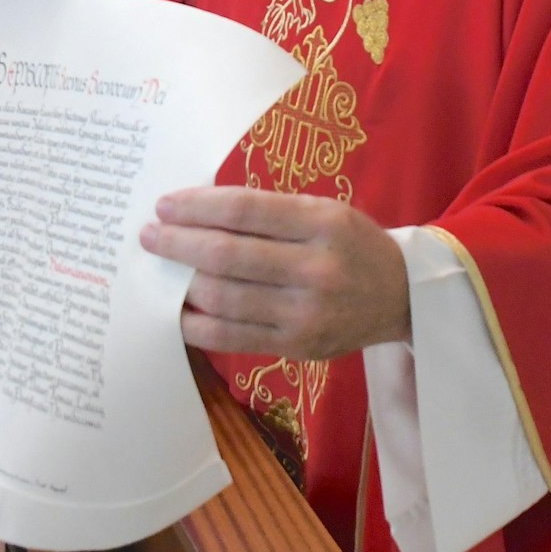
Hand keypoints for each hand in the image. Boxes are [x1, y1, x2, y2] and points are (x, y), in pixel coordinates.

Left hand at [140, 187, 411, 360]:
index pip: (244, 212)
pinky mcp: (298, 346)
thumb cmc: (352, 244)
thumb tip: (198, 211)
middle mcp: (316, 269)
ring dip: (182, 285)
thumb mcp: (324, 211)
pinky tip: (180, 311)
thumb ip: (268, 212)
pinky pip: (232, 337)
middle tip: (150, 236)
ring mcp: (306, 313)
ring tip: (163, 271)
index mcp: (323, 223)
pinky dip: (198, 325)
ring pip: (224, 299)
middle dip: (179, 245)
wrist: (401, 295)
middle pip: (227, 256)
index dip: (197, 207)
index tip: (165, 205)